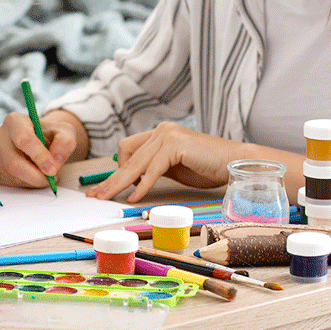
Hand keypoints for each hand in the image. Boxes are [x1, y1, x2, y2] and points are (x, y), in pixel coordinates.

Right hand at [0, 110, 85, 188]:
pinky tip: (33, 175)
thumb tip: (55, 160)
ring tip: (45, 174)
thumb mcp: (64, 132)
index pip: (24, 140)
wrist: (38, 140)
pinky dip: (25, 183)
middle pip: (14, 163)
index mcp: (14, 121)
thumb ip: (64, 143)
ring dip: (33, 181)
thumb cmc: (50, 135)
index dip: (39, 157)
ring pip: (12, 175)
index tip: (52, 170)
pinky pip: (8, 181)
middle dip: (36, 176)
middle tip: (52, 179)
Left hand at [86, 122, 238, 202]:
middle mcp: (161, 130)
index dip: (117, 169)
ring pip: (136, 163)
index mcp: (160, 133)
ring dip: (119, 183)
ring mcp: (168, 135)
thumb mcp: (175, 168)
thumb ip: (155, 168)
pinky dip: (142, 185)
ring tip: (107, 198)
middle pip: (127, 156)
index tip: (108, 187)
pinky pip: (152, 169)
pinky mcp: (176, 145)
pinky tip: (134, 198)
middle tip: (95, 195)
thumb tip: (134, 181)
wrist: (234, 163)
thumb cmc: (209, 167)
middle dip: (111, 178)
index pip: (128, 148)